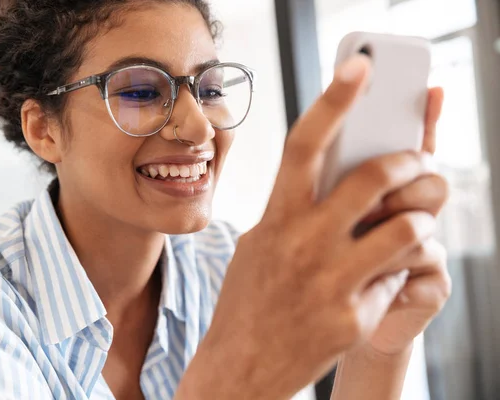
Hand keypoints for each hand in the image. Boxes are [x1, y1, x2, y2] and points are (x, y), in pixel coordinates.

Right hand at [177, 55, 439, 399]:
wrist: (239, 368)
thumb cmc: (250, 298)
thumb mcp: (262, 243)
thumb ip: (297, 210)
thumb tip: (343, 178)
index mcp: (275, 217)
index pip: (304, 144)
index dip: (333, 99)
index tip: (359, 67)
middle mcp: (302, 242)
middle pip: (375, 178)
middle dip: (412, 163)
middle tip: (421, 163)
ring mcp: (330, 280)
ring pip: (408, 227)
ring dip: (421, 221)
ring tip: (413, 225)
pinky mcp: (354, 316)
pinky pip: (400, 277)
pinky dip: (402, 270)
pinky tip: (383, 279)